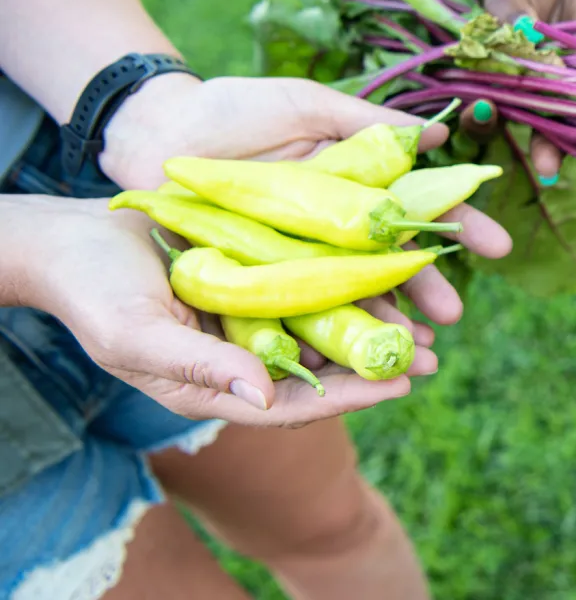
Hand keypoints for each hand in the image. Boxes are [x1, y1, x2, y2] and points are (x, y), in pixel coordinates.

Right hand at [20, 197, 438, 426]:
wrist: (70, 240)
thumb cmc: (93, 294)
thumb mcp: (138, 337)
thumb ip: (202, 368)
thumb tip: (268, 398)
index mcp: (215, 387)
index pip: (295, 405)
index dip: (350, 397)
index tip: (402, 387)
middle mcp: (240, 358)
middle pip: (321, 372)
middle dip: (376, 367)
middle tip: (434, 359)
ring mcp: (248, 318)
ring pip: (324, 329)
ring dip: (372, 326)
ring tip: (427, 324)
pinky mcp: (253, 277)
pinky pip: (311, 286)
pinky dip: (348, 284)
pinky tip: (387, 273)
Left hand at [98, 74, 512, 326]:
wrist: (155, 130)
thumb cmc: (232, 109)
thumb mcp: (306, 105)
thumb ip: (369, 122)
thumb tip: (439, 134)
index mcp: (355, 183)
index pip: (420, 208)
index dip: (460, 226)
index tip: (498, 247)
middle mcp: (336, 226)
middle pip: (395, 262)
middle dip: (431, 290)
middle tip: (455, 316)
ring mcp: (301, 256)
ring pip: (356, 293)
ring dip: (389, 322)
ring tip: (417, 348)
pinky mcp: (261, 280)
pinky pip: (302, 310)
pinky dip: (332, 333)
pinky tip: (356, 352)